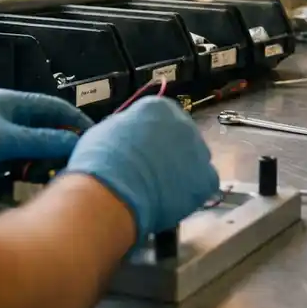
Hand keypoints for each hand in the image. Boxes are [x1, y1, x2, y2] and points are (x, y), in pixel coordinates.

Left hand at [0, 89, 88, 203]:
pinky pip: (18, 171)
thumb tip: (75, 142)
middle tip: (77, 167)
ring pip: (34, 155)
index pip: (56, 108)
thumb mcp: (2, 140)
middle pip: (47, 133)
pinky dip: (27, 179)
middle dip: (62, 149)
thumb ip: (40, 140)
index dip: (77, 122)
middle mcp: (8, 122)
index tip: (96, 141)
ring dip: (44, 167)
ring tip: (55, 182)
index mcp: (11, 105)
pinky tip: (32, 190)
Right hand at [64, 96, 218, 244]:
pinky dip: (193, 192)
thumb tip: (129, 136)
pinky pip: (204, 183)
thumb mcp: (107, 131)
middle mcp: (184, 123)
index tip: (145, 150)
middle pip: (183, 137)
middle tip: (154, 171)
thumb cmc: (101, 160)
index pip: (163, 118)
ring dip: (184, 170)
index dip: (153, 137)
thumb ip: (126, 129)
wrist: (113, 190)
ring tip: (163, 188)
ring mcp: (199, 150)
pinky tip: (175, 200)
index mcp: (159, 107)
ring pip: (196, 159)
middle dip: (171, 152)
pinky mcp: (206, 178)